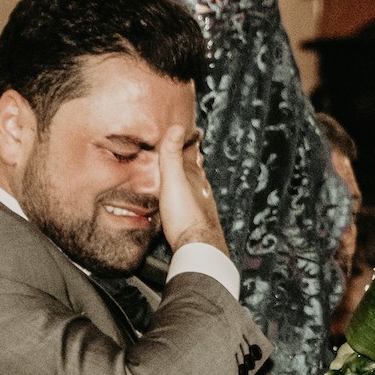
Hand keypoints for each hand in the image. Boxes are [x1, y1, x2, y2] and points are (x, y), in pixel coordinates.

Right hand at [157, 126, 228, 255]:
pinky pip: (192, 203)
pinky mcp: (197, 220)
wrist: (199, 247)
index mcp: (195, 177)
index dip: (191, 141)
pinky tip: (187, 202)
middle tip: (190, 148)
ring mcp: (201, 205)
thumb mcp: (174, 181)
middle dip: (192, 158)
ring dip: (192, 177)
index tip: (192, 130)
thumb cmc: (186, 215)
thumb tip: (177, 127)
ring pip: (197, 186)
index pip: (193, 153)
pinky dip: (189, 196)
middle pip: (197, 169)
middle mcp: (201, 189)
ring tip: (187, 172)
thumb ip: (172, 156)